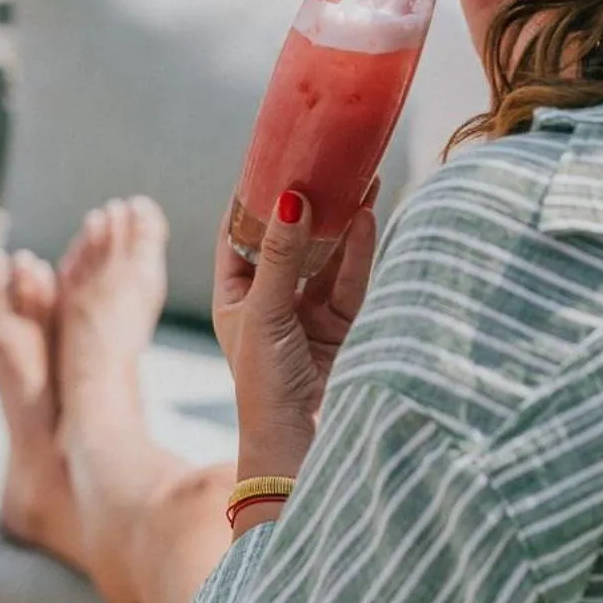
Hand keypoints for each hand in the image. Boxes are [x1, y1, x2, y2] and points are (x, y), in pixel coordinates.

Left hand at [213, 186, 378, 486]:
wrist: (301, 446)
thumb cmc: (264, 384)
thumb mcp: (265, 312)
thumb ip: (282, 254)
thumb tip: (290, 197)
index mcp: (234, 297)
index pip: (238, 234)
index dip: (252, 197)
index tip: (271, 156)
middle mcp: (270, 301)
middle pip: (289, 239)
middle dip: (307, 203)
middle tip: (325, 161)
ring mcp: (307, 313)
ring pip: (326, 255)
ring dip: (341, 220)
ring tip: (359, 177)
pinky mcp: (341, 326)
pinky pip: (350, 279)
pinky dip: (360, 249)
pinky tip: (367, 215)